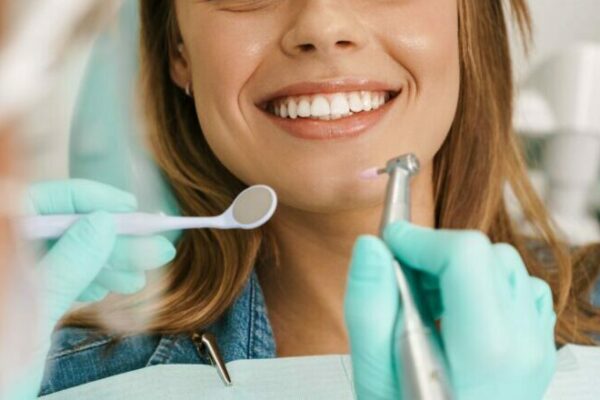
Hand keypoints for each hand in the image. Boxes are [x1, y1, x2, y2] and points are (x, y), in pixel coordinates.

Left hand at [6, 180, 175, 399]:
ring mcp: (17, 276)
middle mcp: (7, 253)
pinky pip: (63, 277)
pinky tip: (113, 288)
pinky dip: (92, 280)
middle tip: (156, 249)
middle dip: (113, 239)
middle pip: (64, 228)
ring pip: (69, 254)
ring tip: (140, 276)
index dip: (92, 198)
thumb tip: (104, 222)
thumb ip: (66, 265)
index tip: (132, 209)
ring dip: (109, 263)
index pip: (44, 199)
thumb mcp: (28, 313)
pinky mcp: (24, 300)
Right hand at [344, 221, 556, 399]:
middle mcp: (523, 346)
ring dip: (459, 269)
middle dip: (436, 253)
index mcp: (485, 352)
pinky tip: (455, 312)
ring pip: (504, 267)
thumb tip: (371, 246)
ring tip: (425, 302)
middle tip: (402, 279)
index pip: (466, 255)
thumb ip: (369, 306)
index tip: (390, 243)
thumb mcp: (374, 375)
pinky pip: (519, 290)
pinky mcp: (536, 349)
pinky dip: (484, 285)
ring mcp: (536, 348)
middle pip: (486, 254)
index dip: (420, 239)